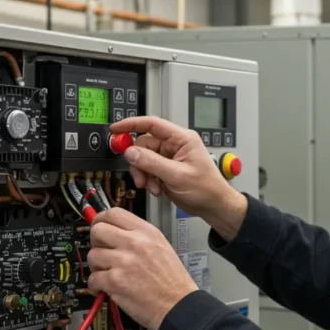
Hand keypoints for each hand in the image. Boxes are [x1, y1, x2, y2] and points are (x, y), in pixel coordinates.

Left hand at [87, 207, 198, 329]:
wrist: (178, 305)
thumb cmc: (172, 280)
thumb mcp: (161, 246)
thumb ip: (138, 236)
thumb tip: (113, 232)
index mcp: (146, 232)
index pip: (113, 213)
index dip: (100, 220)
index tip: (98, 227)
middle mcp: (134, 243)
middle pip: (97, 231)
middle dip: (96, 243)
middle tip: (103, 253)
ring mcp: (123, 261)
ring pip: (92, 255)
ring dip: (96, 267)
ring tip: (109, 274)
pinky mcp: (115, 281)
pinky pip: (92, 278)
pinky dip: (96, 286)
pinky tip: (106, 288)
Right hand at [110, 116, 246, 240]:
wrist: (213, 206)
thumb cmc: (207, 188)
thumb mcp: (177, 175)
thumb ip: (152, 163)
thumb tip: (131, 152)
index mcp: (182, 139)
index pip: (152, 124)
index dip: (132, 124)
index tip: (116, 129)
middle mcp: (174, 145)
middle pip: (144, 145)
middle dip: (139, 162)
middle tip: (141, 177)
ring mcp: (169, 157)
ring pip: (143, 159)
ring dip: (144, 174)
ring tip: (152, 187)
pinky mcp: (165, 169)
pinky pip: (148, 170)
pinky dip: (148, 180)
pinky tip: (157, 189)